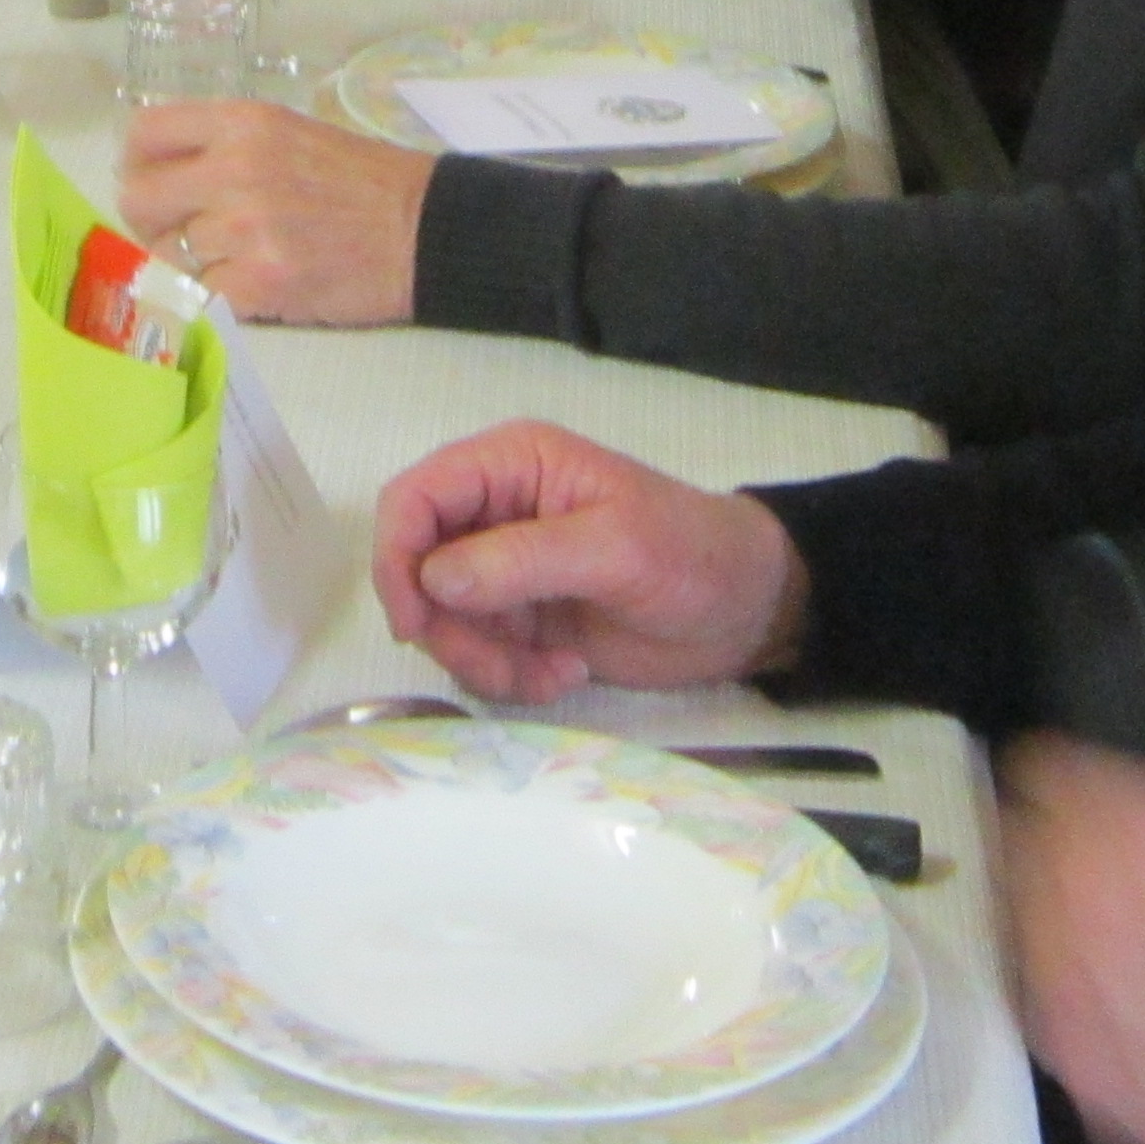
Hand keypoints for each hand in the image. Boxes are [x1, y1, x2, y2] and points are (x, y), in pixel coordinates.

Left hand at [118, 102, 428, 324]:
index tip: (157, 182)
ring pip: (169, 255)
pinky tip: (249, 286)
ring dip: (194, 264)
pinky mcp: (261, 284)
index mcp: (242, 122)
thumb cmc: (361, 180)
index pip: (144, 133)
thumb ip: (226, 145)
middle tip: (184, 231)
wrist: (424, 230)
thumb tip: (164, 173)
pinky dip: (218, 297)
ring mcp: (246, 229)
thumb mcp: (290, 132)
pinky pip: (202, 296)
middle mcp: (235, 169)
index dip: (140, 164)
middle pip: (139, 199)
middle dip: (154, 221)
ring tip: (236, 260)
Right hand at [370, 422, 802, 700]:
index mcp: (511, 465)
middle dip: (447, 628)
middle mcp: (494, 513)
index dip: (397, 556)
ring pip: (443, 622)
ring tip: (551, 674)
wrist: (747, 612)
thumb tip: (432, 580)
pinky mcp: (522, 621)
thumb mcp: (614, 548)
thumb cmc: (691, 554)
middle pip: (416, 568)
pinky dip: (510, 678)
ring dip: (484, 662)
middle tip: (499, 667)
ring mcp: (504, 572)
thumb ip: (521, 559)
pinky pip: (479, 655)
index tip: (415, 622)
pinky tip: (566, 674)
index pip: (415, 497)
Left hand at [1007, 618, 1144, 1143]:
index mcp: (1136, 823)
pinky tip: (1124, 991)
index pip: (1043, 766)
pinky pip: (1030, 984)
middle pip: (1024, 832)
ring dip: (1057, 906)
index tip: (1115, 802)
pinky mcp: (1061, 1043)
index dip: (1076, 777)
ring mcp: (1061, 973)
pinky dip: (1062, 981)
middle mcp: (1078, 890)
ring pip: (1018, 905)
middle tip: (1137, 874)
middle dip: (1067, 839)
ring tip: (1135, 936)